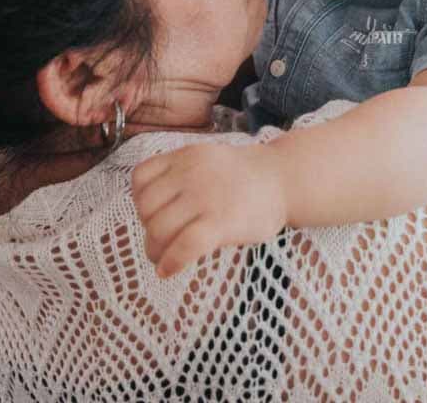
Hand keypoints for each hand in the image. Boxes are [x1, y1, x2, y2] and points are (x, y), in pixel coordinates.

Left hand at [131, 141, 288, 277]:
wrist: (285, 178)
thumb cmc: (244, 177)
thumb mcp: (207, 159)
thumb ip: (179, 175)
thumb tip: (148, 212)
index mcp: (186, 156)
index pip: (141, 178)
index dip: (141, 200)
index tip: (156, 213)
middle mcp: (192, 173)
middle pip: (147, 208)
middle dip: (149, 229)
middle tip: (162, 241)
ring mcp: (206, 197)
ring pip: (160, 229)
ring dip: (156, 250)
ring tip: (165, 257)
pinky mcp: (221, 223)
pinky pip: (183, 247)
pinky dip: (171, 262)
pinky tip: (168, 271)